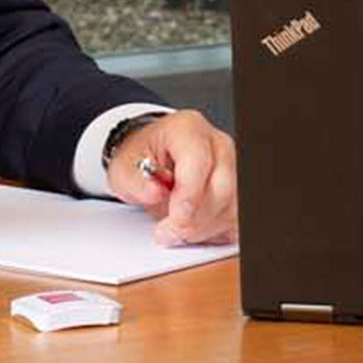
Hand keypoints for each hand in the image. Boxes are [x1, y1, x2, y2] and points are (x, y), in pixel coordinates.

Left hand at [106, 110, 239, 245]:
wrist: (151, 160)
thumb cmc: (141, 158)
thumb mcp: (124, 168)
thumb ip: (136, 181)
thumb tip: (154, 192)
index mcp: (188, 129)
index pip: (199, 161)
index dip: (189, 195)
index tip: (175, 219)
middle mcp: (217, 145)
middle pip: (222, 188)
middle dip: (195, 220)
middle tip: (168, 233)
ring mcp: (233, 167)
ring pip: (232, 208)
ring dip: (203, 229)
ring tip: (176, 230)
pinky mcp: (238, 191)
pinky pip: (236, 220)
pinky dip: (214, 233)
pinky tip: (193, 230)